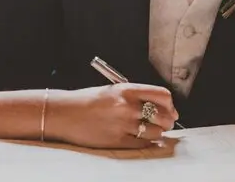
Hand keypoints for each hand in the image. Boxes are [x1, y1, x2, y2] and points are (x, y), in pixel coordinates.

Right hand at [45, 83, 178, 148]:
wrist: (65, 114)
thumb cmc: (87, 101)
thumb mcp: (113, 90)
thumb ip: (135, 97)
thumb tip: (159, 108)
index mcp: (127, 90)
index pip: (162, 95)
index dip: (169, 104)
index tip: (169, 109)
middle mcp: (128, 106)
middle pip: (164, 116)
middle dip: (168, 121)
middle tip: (165, 123)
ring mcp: (123, 125)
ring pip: (156, 132)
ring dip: (157, 133)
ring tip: (152, 131)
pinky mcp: (118, 141)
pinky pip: (143, 144)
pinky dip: (148, 143)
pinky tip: (144, 140)